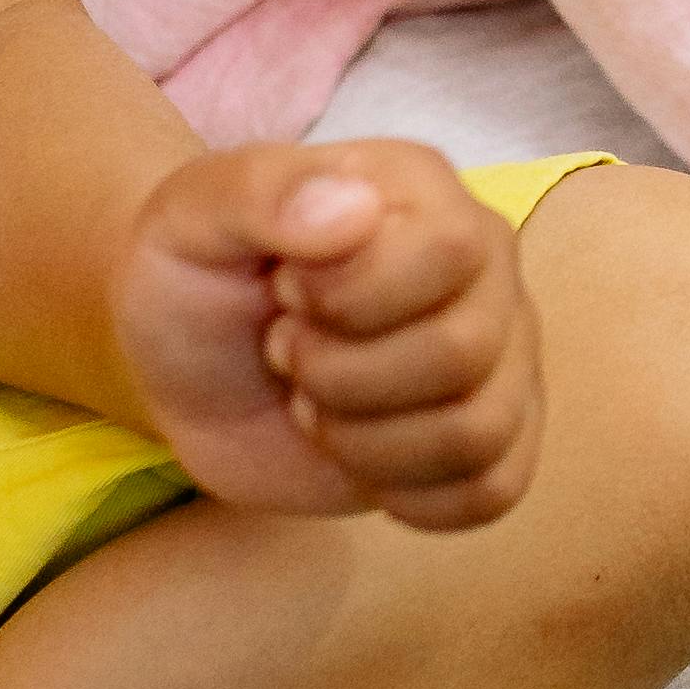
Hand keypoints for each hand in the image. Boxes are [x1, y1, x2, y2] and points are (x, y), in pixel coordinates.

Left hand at [113, 141, 545, 531]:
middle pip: (462, 351)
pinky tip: (357, 457)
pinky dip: (408, 495)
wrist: (190, 373)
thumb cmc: (196, 279)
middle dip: (339, 375)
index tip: (285, 293)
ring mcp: (500, 358)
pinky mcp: (491, 441)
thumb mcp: (189, 216)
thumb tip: (356, 208)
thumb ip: (259, 193)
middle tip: (286, 353)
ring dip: (364, 441)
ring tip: (314, 403)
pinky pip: (492, 490)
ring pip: (478, 431)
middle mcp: (483, 270)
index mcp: (425, 194)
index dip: (354, 296)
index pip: (451, 250)